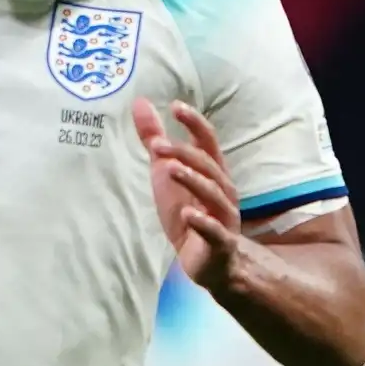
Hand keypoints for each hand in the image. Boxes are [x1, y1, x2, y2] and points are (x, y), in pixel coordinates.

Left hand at [132, 98, 241, 287]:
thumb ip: (156, 141)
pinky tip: (189, 215)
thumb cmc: (189, 212)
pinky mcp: (221, 243)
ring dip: (193, 179)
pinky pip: (215, 230)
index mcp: (212, 170)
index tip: (176, 106)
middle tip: (157, 145)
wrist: (208, 262)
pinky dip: (203, 221)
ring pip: (213, 193)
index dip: (194, 123)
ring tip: (171, 169)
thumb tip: (140, 103)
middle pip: (208, 165)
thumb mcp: (166, 174)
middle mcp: (223, 189)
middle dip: (184, 152)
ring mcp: (224, 217)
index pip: (207, 141)